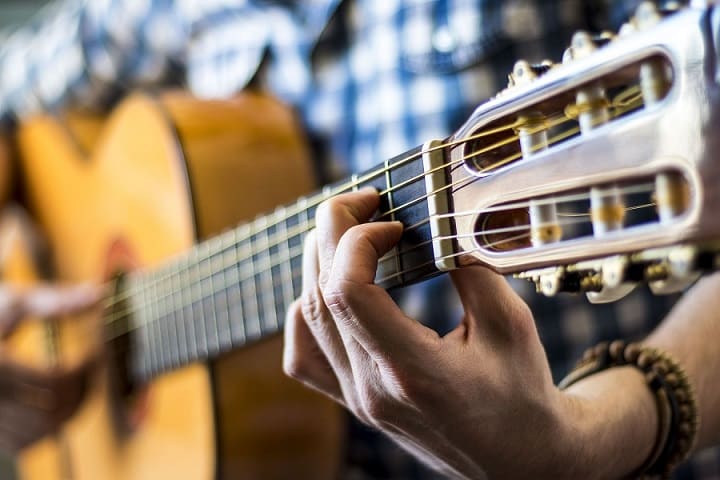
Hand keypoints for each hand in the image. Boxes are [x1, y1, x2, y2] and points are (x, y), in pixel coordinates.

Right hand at [0, 284, 101, 453]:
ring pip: (43, 430)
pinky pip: (26, 442)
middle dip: (84, 389)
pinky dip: (50, 426)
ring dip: (72, 408)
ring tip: (83, 381)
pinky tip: (61, 399)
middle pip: (54, 409)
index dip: (86, 366)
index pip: (55, 379)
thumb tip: (101, 294)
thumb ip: (57, 300)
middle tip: (96, 367)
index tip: (99, 351)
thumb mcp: (17, 301)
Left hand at [283, 189, 657, 478]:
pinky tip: (333, 292)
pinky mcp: (354, 401)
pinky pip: (303, 354)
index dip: (359, 239)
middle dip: (334, 232)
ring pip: (306, 317)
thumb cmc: (521, 396)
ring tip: (350, 234)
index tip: (395, 222)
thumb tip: (439, 223)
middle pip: (321, 293)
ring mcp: (356, 398)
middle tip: (365, 202)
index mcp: (412, 370)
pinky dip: (308, 310)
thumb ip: (472, 270)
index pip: (348, 291)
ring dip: (319, 263)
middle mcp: (371, 387)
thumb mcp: (512, 325)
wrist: (518, 459)